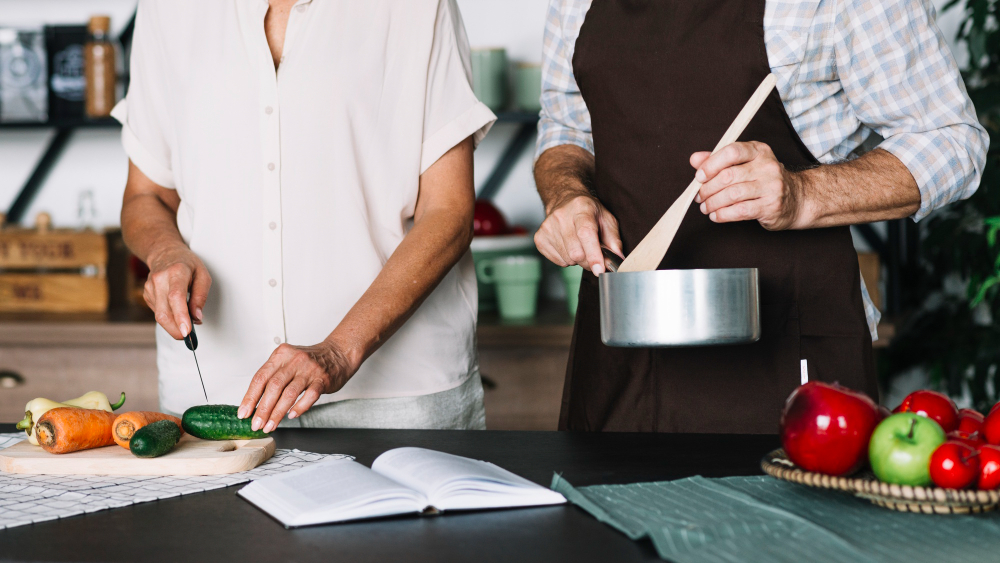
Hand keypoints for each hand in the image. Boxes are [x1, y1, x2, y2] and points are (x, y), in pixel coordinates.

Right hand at [144, 243, 211, 338]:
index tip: (187, 332)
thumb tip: (197, 317)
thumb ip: (201, 296)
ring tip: (187, 321)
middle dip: (176, 330)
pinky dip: (169, 317)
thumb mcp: (203, 274)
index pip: (176, 297)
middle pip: (164, 312)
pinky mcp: (147, 295)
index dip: (181, 316)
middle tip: (189, 338)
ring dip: (174, 324)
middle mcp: (159, 279)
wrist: (164, 252)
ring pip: (160, 316)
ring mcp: (150, 287)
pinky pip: (159, 313)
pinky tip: (176, 310)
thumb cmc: (187, 264)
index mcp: (176, 272)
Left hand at [238, 342, 357, 431]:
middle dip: (263, 409)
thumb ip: (272, 378)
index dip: (250, 397)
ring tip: (270, 425)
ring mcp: (309, 369)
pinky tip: (292, 415)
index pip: (260, 377)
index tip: (244, 413)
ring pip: (290, 393)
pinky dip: (300, 407)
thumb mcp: (287, 361)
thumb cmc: (308, 361)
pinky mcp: (323, 379)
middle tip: (256, 424)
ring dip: (278, 413)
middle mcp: (294, 360)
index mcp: (281, 355)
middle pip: (273, 386)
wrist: (337, 354)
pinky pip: (310, 396)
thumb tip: (255, 404)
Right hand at [534, 193, 622, 274]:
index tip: (599, 269)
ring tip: (579, 245)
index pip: (585, 233)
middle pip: (576, 252)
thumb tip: (618, 259)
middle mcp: (561, 216)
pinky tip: (568, 246)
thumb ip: (614, 240)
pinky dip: (566, 259)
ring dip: (577, 259)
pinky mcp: (539, 238)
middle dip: (588, 260)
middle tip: (592, 253)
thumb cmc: (588, 211)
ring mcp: (547, 227)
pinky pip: (558, 261)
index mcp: (581, 208)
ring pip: (567, 259)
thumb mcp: (606, 219)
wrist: (564, 200)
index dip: (593, 254)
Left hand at [692, 141, 808, 230]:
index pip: (732, 151)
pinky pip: (740, 211)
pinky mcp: (771, 206)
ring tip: (705, 207)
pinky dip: (723, 215)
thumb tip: (695, 159)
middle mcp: (767, 166)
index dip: (711, 164)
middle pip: (728, 176)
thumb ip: (718, 160)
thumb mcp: (744, 164)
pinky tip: (716, 216)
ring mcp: (771, 186)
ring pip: (732, 194)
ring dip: (713, 203)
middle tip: (699, 197)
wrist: (797, 199)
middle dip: (707, 188)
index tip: (699, 177)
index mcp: (759, 151)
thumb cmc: (764, 180)